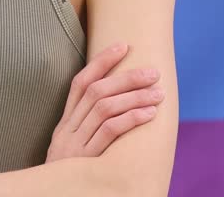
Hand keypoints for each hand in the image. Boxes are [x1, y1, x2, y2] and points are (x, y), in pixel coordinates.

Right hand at [46, 42, 163, 160]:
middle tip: (153, 72)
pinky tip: (150, 113)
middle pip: (95, 92)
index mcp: (65, 124)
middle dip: (126, 78)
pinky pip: (109, 131)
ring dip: (134, 96)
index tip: (123, 46)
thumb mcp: (76, 151)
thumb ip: (91, 132)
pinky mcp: (86, 161)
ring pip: (104, 108)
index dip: (101, 62)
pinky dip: (131, 118)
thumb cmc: (75, 177)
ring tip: (159, 93)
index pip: (79, 83)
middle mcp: (67, 131)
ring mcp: (74, 145)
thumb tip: (120, 107)